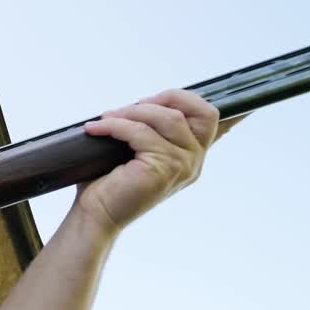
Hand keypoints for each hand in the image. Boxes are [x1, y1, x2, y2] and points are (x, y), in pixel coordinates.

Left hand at [76, 89, 224, 233]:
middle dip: (169, 97)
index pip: (215, 122)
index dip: (205, 101)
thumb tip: (145, 101)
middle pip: (202, 111)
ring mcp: (182, 165)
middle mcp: (194, 161)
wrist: (96, 214)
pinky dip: (114, 125)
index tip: (172, 95)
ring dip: (133, 111)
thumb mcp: (137, 149)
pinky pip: (141, 132)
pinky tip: (95, 129)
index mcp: (190, 155)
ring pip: (169, 118)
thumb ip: (150, 129)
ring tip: (107, 118)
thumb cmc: (111, 182)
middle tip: (134, 104)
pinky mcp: (163, 168)